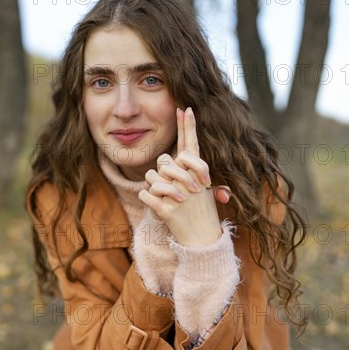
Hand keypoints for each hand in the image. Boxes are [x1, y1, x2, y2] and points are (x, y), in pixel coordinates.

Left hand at [138, 108, 226, 246]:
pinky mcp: (168, 211)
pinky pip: (145, 194)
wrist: (203, 240)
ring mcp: (179, 197)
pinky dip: (146, 199)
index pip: (191, 145)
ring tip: (166, 199)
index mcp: (197, 175)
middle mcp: (189, 182)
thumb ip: (190, 173)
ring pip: (151, 176)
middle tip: (173, 189)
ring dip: (153, 186)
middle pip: (163, 162)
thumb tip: (175, 157)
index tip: (184, 109)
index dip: (187, 126)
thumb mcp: (203, 191)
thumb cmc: (201, 213)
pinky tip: (155, 205)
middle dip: (162, 172)